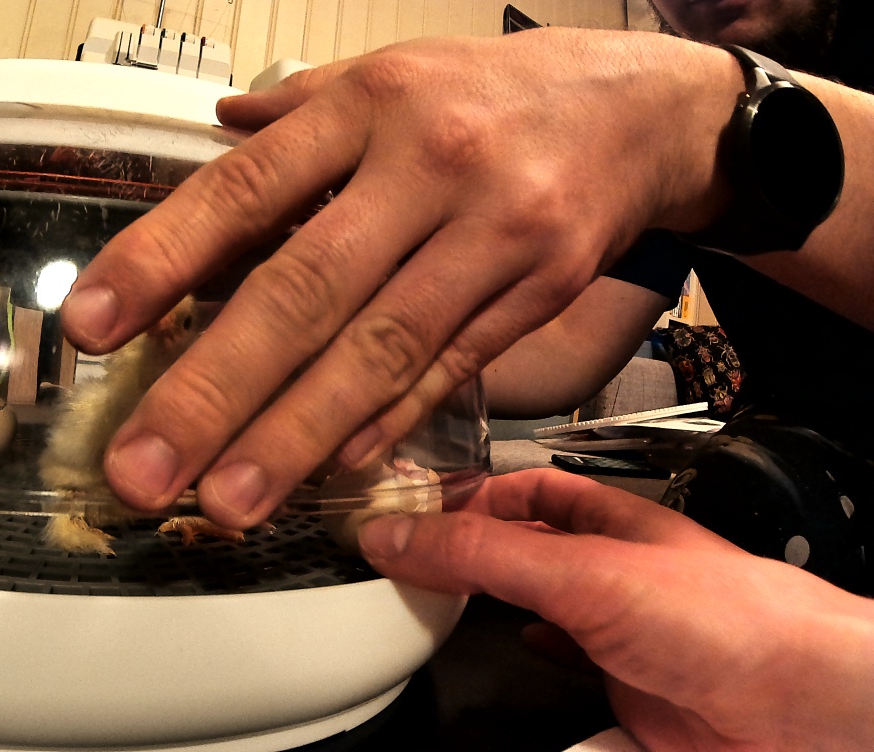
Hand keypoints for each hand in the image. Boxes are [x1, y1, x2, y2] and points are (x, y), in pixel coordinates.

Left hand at [60, 28, 741, 526]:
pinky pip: (449, 372)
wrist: (634, 112)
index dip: (162, 260)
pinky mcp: (534, 297)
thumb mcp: (386, 74)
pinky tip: (331, 472)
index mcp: (366, 107)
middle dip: (216, 390)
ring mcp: (490, 239)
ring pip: (381, 351)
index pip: (244, 189)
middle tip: (145, 469)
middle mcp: (426, 170)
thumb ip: (297, 114)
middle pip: (307, 291)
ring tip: (227, 502)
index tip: (93, 327)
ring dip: (295, 438)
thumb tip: (212, 135)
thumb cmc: (488, 95)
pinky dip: (387, 426)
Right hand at [357, 469, 873, 750]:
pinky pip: (569, 660)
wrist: (796, 703)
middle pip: (527, 547)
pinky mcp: (629, 683)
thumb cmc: (722, 616)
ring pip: (543, 602)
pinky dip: (536, 655)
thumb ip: (483, 556)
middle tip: (416, 559)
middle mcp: (611, 568)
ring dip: (499, 604)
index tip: (419, 509)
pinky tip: (522, 652)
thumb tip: (397, 536)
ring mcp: (620, 626)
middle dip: (476, 551)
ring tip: (448, 603)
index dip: (473, 494)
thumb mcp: (581, 572)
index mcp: (605, 519)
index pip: (525, 491)